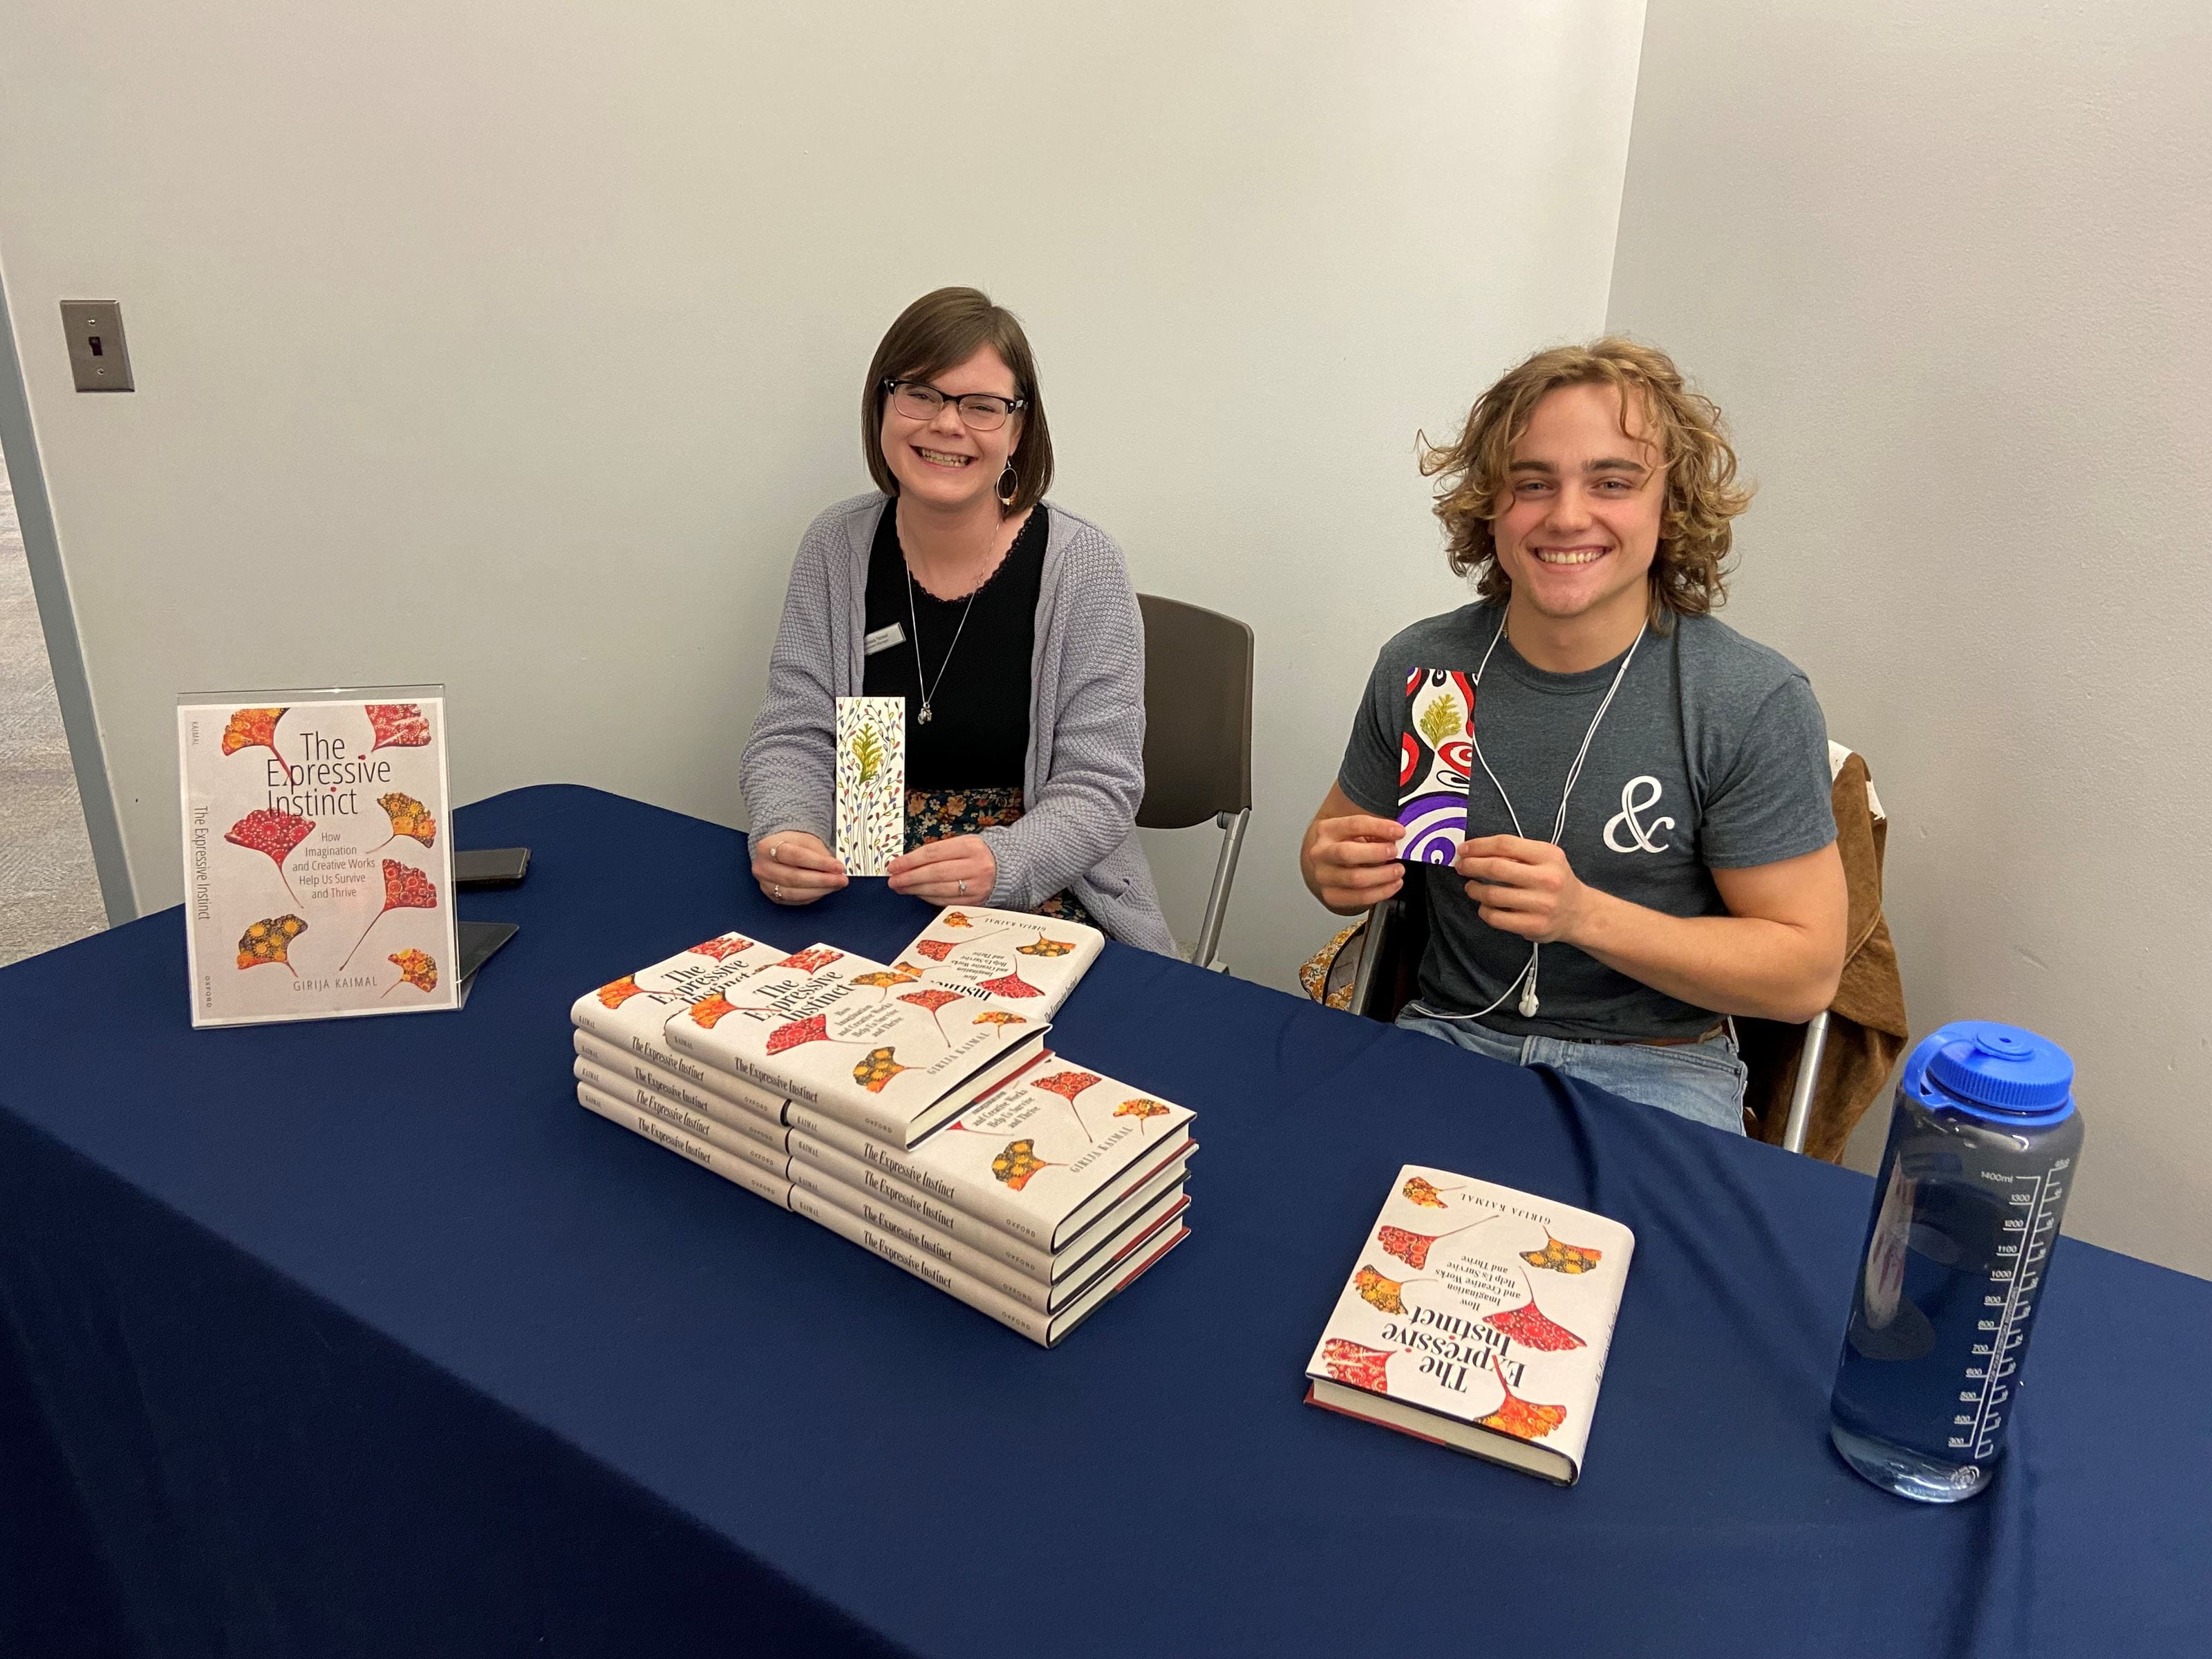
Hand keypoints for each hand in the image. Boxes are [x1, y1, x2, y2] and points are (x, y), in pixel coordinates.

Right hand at [752, 831, 846, 905]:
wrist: (777, 849)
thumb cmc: (793, 844)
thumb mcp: (807, 840)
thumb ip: (820, 854)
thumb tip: (836, 870)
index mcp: (767, 847)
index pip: (796, 856)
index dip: (819, 863)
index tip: (838, 867)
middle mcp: (762, 867)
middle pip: (794, 877)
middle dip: (822, 880)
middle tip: (841, 879)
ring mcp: (765, 884)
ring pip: (794, 893)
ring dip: (819, 890)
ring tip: (836, 885)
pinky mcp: (772, 897)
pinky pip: (795, 900)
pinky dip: (812, 896)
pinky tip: (824, 890)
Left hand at [887, 834, 994, 905]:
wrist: (1008, 867)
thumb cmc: (977, 854)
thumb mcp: (962, 843)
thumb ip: (938, 851)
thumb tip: (907, 863)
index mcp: (970, 846)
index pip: (933, 853)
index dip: (910, 861)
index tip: (894, 866)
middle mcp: (976, 866)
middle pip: (935, 873)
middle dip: (910, 878)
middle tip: (893, 880)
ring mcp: (977, 886)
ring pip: (939, 889)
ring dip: (916, 890)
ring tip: (901, 887)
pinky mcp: (976, 901)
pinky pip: (947, 901)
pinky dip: (929, 898)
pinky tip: (918, 894)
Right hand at [1301, 811, 1405, 914]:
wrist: (1327, 863)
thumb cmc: (1345, 843)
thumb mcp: (1358, 830)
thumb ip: (1375, 831)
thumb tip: (1396, 835)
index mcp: (1327, 830)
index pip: (1353, 825)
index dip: (1379, 828)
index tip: (1399, 831)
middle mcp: (1320, 854)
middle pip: (1346, 854)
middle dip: (1376, 853)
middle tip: (1394, 852)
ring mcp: (1323, 876)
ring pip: (1355, 879)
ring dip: (1383, 875)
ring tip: (1398, 870)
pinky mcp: (1331, 896)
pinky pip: (1359, 897)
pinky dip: (1381, 892)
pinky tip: (1392, 884)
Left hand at [1455, 835, 1591, 943]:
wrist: (1578, 912)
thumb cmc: (1554, 880)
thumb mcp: (1545, 858)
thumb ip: (1516, 852)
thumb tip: (1474, 851)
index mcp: (1549, 855)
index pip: (1505, 844)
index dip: (1478, 846)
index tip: (1463, 850)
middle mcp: (1547, 879)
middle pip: (1496, 868)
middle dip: (1471, 866)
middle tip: (1461, 867)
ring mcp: (1541, 905)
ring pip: (1492, 895)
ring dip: (1474, 889)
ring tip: (1472, 887)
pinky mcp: (1534, 926)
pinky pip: (1496, 918)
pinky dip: (1483, 910)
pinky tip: (1484, 906)